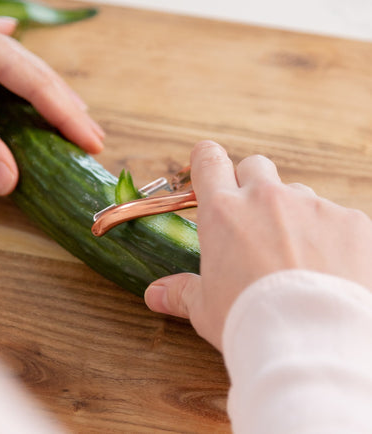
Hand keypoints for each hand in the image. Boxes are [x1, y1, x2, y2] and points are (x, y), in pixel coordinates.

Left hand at [0, 0, 104, 194]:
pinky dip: (9, 55)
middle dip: (65, 104)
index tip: (94, 141)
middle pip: (34, 70)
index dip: (67, 116)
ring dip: (45, 87)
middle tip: (91, 134)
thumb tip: (11, 182)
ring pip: (17, 59)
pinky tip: (17, 39)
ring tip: (70, 110)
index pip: (35, 84)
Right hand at [145, 140, 371, 351]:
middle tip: (253, 220)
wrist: (311, 342)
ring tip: (295, 256)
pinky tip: (329, 268)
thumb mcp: (206, 308)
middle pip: (255, 167)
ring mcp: (310, 205)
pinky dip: (329, 235)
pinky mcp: (349, 220)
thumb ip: (180, 292)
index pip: (209, 160)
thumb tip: (153, 294)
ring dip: (291, 214)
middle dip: (251, 185)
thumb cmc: (249, 322)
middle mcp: (265, 198)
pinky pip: (335, 217)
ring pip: (296, 194)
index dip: (207, 161)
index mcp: (223, 212)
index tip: (209, 168)